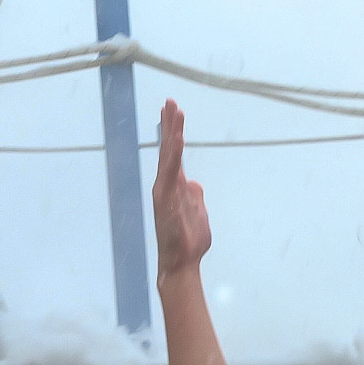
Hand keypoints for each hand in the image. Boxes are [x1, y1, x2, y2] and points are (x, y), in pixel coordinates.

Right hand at [151, 99, 211, 281]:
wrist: (180, 262)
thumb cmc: (188, 241)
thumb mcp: (198, 212)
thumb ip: (195, 196)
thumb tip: (194, 185)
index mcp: (175, 187)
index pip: (174, 154)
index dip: (174, 132)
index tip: (174, 111)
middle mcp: (166, 186)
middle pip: (168, 150)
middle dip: (169, 125)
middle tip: (170, 101)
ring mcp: (165, 191)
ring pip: (168, 156)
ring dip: (171, 133)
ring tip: (174, 111)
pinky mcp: (166, 199)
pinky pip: (171, 172)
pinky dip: (173, 154)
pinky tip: (176, 138)